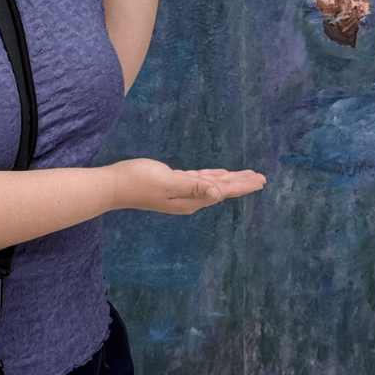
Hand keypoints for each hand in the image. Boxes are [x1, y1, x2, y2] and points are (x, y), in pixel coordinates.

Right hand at [112, 158, 265, 215]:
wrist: (113, 186)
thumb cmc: (139, 181)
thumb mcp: (169, 182)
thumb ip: (194, 187)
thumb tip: (219, 195)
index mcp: (190, 199)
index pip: (222, 191)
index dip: (242, 185)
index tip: (260, 180)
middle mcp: (188, 198)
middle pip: (220, 189)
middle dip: (241, 183)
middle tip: (261, 178)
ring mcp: (180, 192)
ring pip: (212, 185)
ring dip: (229, 180)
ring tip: (246, 176)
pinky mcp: (172, 184)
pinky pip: (199, 181)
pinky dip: (212, 177)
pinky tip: (218, 175)